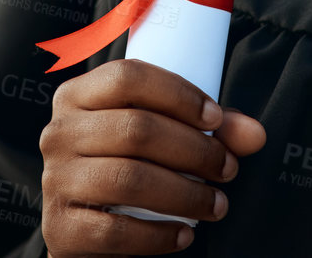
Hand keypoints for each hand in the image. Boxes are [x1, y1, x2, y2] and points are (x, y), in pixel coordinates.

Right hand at [40, 59, 266, 255]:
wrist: (81, 230)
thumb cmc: (125, 168)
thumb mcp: (157, 138)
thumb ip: (205, 129)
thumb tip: (256, 134)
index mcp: (77, 96)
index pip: (128, 77)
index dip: (178, 94)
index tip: (216, 118)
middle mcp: (59, 133)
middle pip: (136, 128)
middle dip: (194, 150)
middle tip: (227, 168)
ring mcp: (56, 180)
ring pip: (130, 179)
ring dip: (186, 195)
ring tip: (216, 205)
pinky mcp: (60, 227)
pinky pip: (116, 231)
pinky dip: (159, 236)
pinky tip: (184, 235)